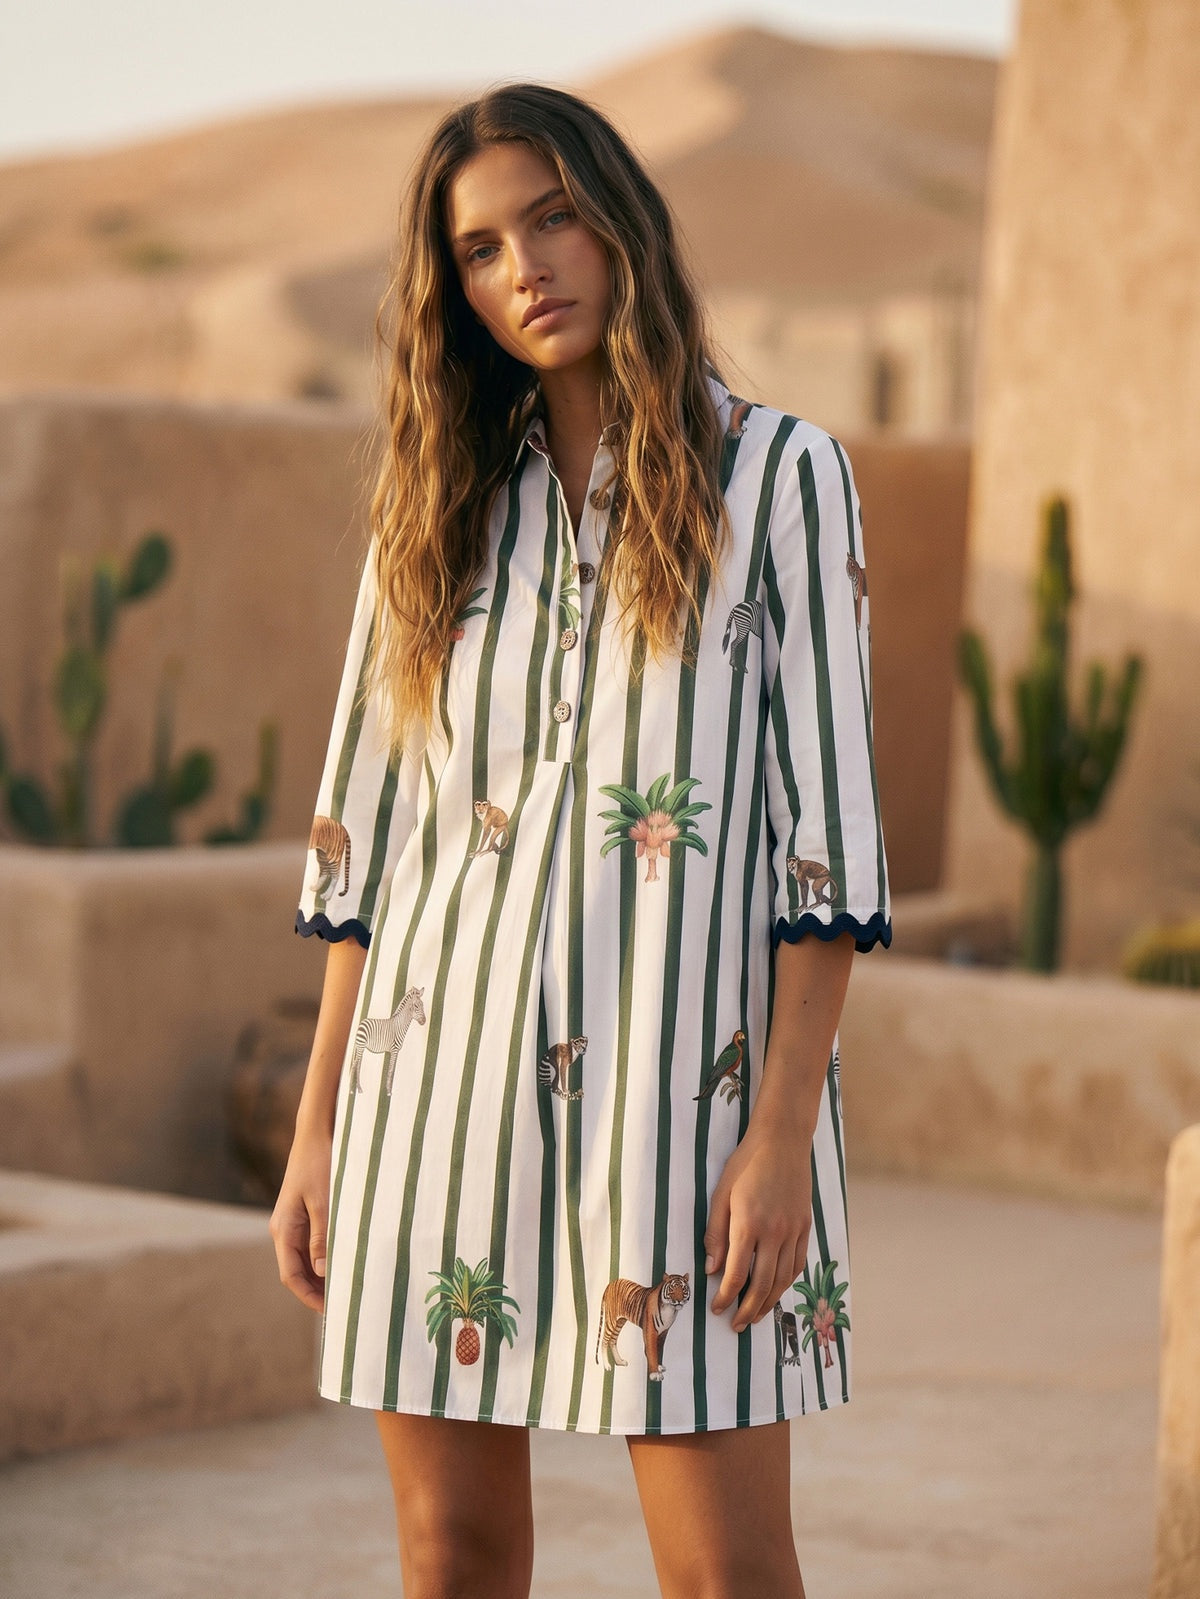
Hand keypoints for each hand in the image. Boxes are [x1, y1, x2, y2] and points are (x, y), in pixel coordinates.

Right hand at [269, 1129, 332, 1313]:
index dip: (309, 1296)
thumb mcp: (324, 1201)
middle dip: (317, 1290)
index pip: (291, 1275)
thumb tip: (323, 1272)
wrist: (316, 1134)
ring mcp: (294, 1222)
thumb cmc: (320, 1165)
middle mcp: (285, 1230)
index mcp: (284, 1230)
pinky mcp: (305, 1213)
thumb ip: (322, 1237)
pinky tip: (345, 1261)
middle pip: (297, 1271)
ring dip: (322, 1275)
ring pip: (305, 1259)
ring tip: (347, 1288)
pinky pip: (313, 1244)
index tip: (331, 1311)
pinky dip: (326, 1257)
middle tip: (344, 1305)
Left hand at [704, 1124, 812, 1333]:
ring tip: (756, 1315)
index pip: (736, 1273)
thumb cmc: (746, 1163)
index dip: (725, 1296)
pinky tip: (777, 1289)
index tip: (717, 1309)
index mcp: (748, 1224)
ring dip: (769, 1302)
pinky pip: (798, 1263)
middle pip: (762, 1283)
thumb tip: (711, 1269)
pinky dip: (787, 1282)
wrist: (783, 1141)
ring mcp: (793, 1230)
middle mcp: (774, 1232)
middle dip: (747, 1309)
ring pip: (783, 1279)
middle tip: (737, 1326)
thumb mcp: (721, 1193)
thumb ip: (716, 1233)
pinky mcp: (805, 1226)